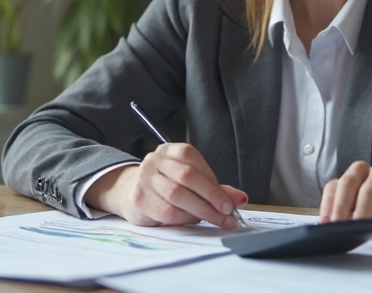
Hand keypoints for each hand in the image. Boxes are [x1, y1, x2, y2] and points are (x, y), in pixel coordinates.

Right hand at [85, 143, 247, 229]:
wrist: (130, 193)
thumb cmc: (167, 187)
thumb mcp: (191, 182)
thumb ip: (215, 189)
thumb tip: (241, 198)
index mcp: (170, 150)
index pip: (193, 160)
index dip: (213, 182)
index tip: (229, 202)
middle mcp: (155, 160)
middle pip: (187, 176)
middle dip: (211, 196)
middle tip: (227, 212)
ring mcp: (145, 178)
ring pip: (177, 195)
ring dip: (201, 210)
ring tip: (216, 220)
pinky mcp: (139, 198)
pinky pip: (166, 210)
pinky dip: (183, 218)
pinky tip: (192, 221)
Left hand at [319, 161, 371, 226]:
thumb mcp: (360, 202)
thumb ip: (344, 209)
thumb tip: (329, 226)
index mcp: (358, 171)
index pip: (337, 185)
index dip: (329, 204)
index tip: (327, 223)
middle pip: (353, 183)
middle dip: (343, 206)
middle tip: (340, 226)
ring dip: (362, 213)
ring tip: (359, 230)